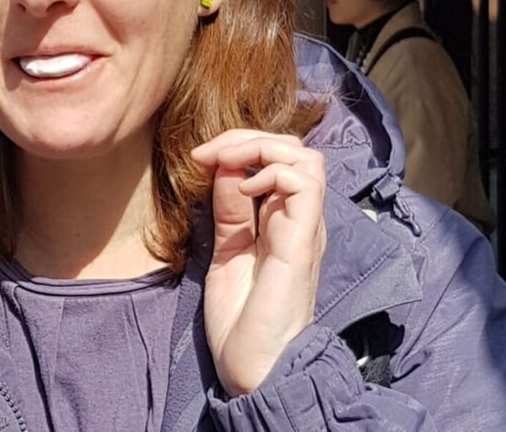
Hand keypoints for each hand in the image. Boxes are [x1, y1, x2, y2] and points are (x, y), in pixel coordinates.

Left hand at [192, 129, 326, 396]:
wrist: (256, 368)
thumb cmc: (241, 320)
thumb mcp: (226, 252)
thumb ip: (229, 212)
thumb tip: (223, 167)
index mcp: (281, 221)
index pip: (276, 158)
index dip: (238, 145)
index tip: (199, 157)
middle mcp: (300, 219)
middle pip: (293, 148)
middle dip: (247, 138)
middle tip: (208, 153)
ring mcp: (305, 229)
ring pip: (306, 157)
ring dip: (260, 148)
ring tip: (226, 164)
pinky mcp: (303, 241)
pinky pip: (305, 184)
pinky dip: (271, 172)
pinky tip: (242, 190)